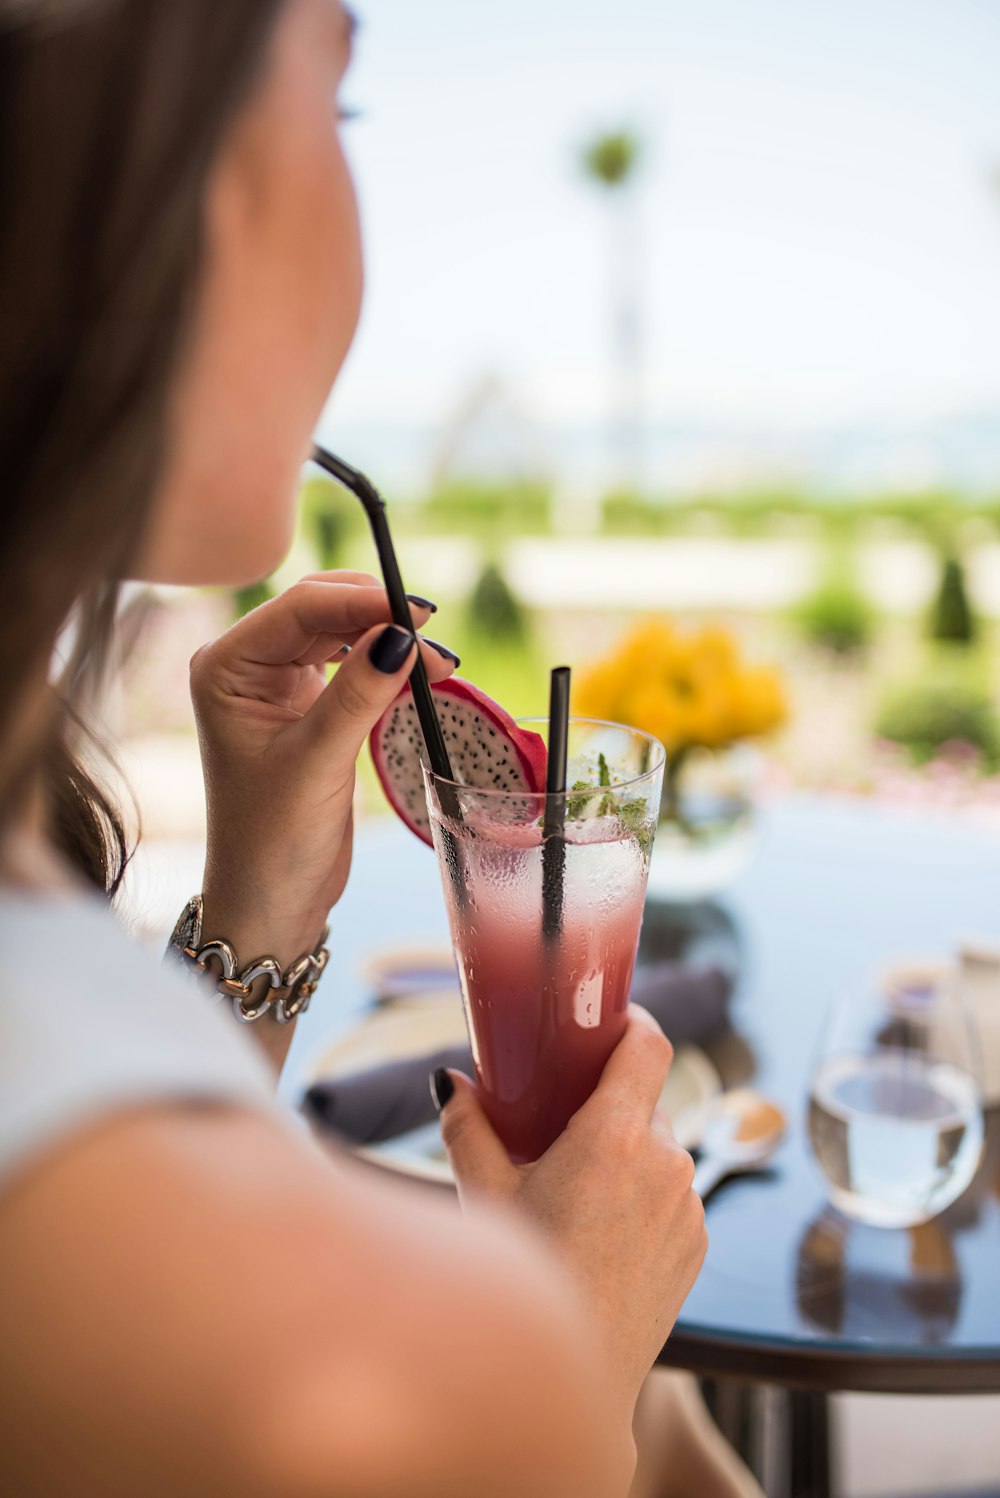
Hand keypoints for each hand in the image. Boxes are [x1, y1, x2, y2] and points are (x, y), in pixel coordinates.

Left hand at [190, 571, 457, 966]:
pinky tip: (420, 675)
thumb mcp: (317, 762)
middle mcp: (246, 664)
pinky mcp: (307, 703)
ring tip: (439, 663)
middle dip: (378, 615)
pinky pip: (353, 663)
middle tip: (434, 636)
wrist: (271, 900)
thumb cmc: (272, 840)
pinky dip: (387, 663)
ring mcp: (276, 682)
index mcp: (225, 667)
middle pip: (321, 609)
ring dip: (388, 637)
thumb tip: (401, 633)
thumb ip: (358, 693)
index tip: (419, 614)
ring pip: (341, 632)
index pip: (299, 606)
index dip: (361, 601)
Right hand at [436, 1008, 706, 1415]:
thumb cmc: (525, 1280)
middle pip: (644, 1102)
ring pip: (658, 1149)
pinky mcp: (698, 1243)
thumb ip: (468, 1127)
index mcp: (615, 1138)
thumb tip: (449, 1084)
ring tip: (575, 1190)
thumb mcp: (484, 1195)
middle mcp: (665, 1163)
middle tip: (561, 1123)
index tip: (609, 1020)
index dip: (633, 1022)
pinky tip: (600, 1230)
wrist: (575, 1380)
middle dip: (606, 1104)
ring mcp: (688, 1206)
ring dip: (625, 1154)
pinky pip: (672, 1194)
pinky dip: (642, 1196)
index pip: (650, 1046)